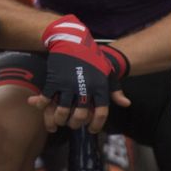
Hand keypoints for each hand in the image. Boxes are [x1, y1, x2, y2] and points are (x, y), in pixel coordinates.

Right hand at [29, 15, 126, 133]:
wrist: (72, 40)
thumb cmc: (92, 57)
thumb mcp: (107, 72)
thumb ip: (115, 90)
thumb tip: (126, 104)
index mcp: (100, 86)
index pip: (101, 113)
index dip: (96, 125)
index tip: (91, 130)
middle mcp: (84, 87)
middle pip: (79, 116)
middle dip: (75, 124)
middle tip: (73, 125)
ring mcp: (68, 84)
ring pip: (62, 112)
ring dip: (59, 119)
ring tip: (60, 120)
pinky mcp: (54, 80)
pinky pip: (47, 100)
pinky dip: (44, 106)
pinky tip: (45, 107)